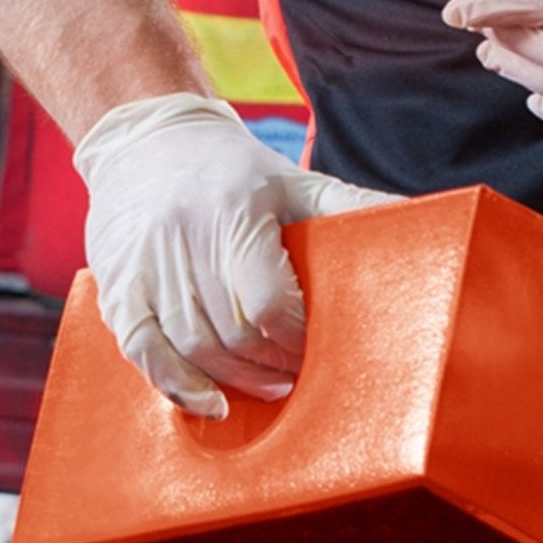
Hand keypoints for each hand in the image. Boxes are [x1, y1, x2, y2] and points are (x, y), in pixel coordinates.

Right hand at [74, 93, 395, 419]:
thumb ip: (353, 208)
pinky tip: (208, 403)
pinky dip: (174, 384)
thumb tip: (425, 229)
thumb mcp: (295, 180)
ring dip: (233, 381)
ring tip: (267, 387)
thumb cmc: (235, 170)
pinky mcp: (116, 283)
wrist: (145, 139)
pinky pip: (140, 348)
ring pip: (190, 347)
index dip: (296, 339)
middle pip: (231, 334)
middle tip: (299, 376)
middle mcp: (184, 236)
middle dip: (271, 366)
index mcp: (235, 210)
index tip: (317, 350)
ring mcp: (144, 262)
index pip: (267, 302)